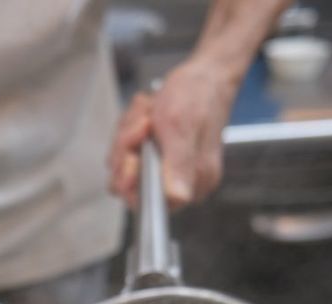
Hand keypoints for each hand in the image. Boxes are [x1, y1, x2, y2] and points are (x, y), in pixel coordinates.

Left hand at [107, 60, 237, 208]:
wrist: (206, 73)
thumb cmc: (197, 96)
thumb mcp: (181, 129)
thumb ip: (177, 166)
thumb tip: (177, 197)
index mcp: (191, 184)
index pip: (144, 202)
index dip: (129, 178)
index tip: (132, 154)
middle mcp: (181, 182)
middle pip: (128, 181)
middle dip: (128, 148)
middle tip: (144, 123)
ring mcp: (169, 168)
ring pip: (126, 161)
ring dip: (130, 133)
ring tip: (149, 112)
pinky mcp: (160, 154)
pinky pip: (130, 149)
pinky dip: (133, 128)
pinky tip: (149, 112)